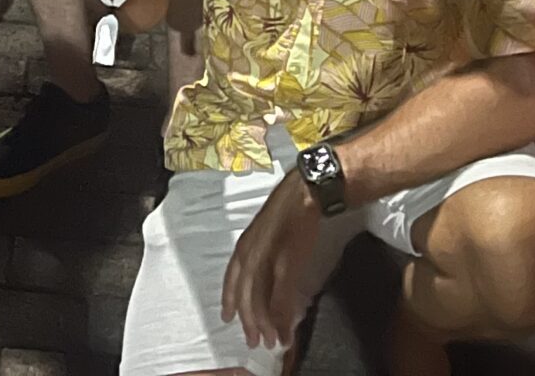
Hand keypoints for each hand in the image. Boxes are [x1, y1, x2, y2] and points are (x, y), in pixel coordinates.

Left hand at [220, 171, 322, 349]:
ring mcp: (268, 259)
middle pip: (245, 295)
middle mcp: (251, 253)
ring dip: (266, 325)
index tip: (227, 317)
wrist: (307, 191)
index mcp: (245, 244)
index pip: (232, 278)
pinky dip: (282, 317)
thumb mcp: (266, 229)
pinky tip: (286, 330)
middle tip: (253, 341)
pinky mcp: (287, 263)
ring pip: (261, 300)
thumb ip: (262, 250)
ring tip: (272, 342)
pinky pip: (281, 298)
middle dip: (248, 321)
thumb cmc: (288, 207)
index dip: (229, 299)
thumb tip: (265, 272)